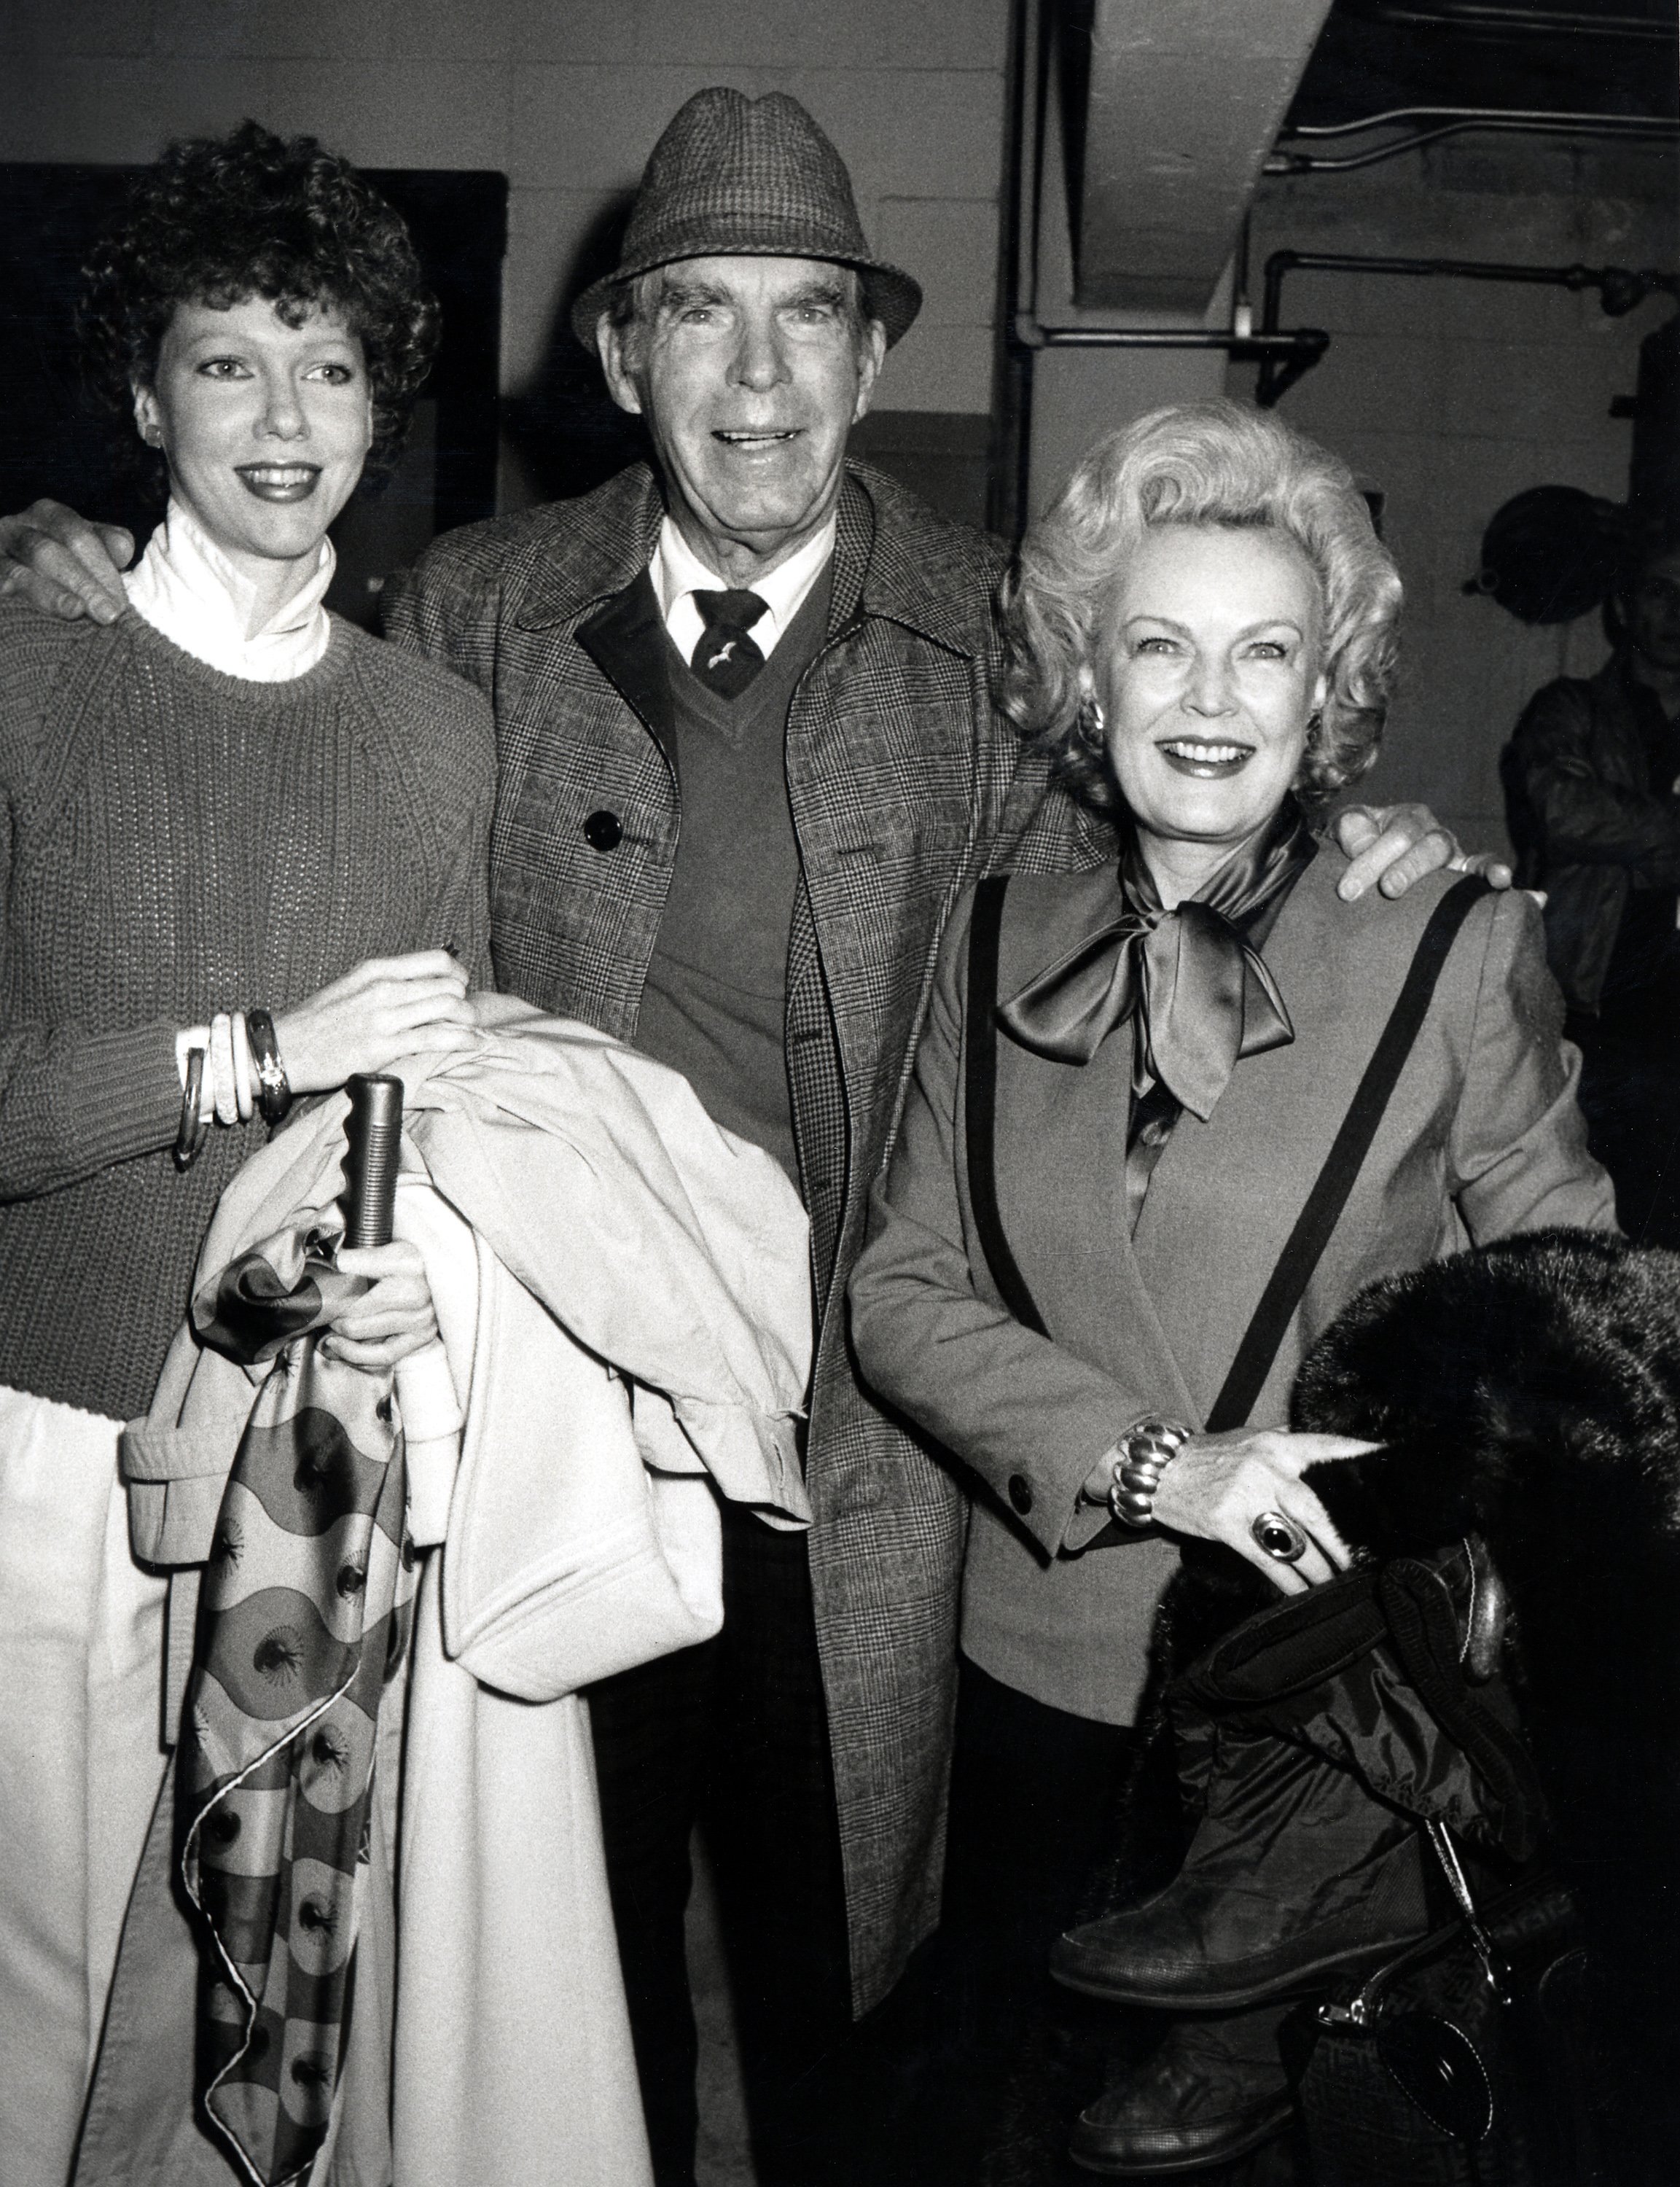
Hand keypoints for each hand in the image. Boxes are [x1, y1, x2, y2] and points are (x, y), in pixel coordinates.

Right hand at [0, 501, 133, 624]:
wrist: (16, 571)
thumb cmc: (62, 566)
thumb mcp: (85, 548)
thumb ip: (106, 545)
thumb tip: (122, 550)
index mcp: (48, 515)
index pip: (77, 536)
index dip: (101, 568)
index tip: (120, 603)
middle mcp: (17, 529)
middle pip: (48, 552)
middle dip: (82, 584)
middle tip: (108, 614)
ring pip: (20, 574)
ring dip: (52, 595)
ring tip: (76, 611)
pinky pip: (2, 587)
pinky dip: (17, 602)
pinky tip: (34, 616)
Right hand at [273, 951, 474, 1093]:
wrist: (282, 1049)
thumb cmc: (317, 1020)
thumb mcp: (351, 986)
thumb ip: (385, 981)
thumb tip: (422, 983)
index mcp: (375, 970)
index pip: (436, 960)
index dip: (458, 974)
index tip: (460, 987)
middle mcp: (382, 989)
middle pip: (448, 985)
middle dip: (465, 1001)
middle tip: (465, 1014)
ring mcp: (383, 1018)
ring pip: (448, 1008)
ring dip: (468, 1020)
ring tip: (471, 1029)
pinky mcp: (382, 1048)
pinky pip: (437, 1038)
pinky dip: (463, 1040)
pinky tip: (472, 1043)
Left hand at [319, 1242, 436, 1369]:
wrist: (442, 1280)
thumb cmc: (411, 1263)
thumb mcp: (387, 1246)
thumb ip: (355, 1255)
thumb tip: (322, 1264)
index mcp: (405, 1260)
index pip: (349, 1265)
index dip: (327, 1270)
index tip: (318, 1271)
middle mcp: (415, 1290)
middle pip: (352, 1305)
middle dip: (331, 1306)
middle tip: (323, 1302)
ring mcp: (419, 1317)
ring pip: (359, 1330)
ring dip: (337, 1327)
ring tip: (330, 1320)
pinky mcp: (420, 1337)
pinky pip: (380, 1355)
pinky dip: (353, 1353)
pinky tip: (338, 1345)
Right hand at [1150, 1426, 1372, 1594]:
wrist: (1156, 1469)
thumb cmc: (1207, 1456)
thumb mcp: (1248, 1439)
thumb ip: (1284, 1444)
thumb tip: (1324, 1450)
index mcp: (1277, 1444)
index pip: (1329, 1448)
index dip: (1363, 1457)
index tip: (1393, 1466)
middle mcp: (1266, 1467)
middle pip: (1319, 1509)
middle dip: (1344, 1541)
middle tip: (1366, 1561)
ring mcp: (1246, 1495)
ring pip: (1297, 1540)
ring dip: (1320, 1569)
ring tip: (1336, 1584)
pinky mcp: (1227, 1524)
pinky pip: (1267, 1560)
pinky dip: (1288, 1581)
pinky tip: (1300, 1593)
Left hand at [1333, 803, 1513, 901]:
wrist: (1354, 861)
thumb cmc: (1354, 844)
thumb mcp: (1346, 829)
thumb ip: (1350, 829)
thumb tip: (1363, 845)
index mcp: (1407, 819)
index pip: (1396, 836)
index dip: (1372, 860)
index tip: (1347, 890)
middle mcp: (1435, 836)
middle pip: (1432, 847)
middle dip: (1411, 868)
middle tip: (1389, 890)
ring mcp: (1455, 860)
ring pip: (1467, 862)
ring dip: (1484, 869)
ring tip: (1499, 879)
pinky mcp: (1465, 883)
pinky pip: (1489, 883)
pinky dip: (1512, 888)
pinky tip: (1536, 899)